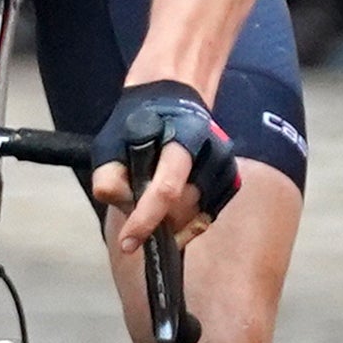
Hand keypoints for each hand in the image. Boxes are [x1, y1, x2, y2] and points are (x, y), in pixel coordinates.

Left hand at [89, 78, 238, 257]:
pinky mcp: (233, 178)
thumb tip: (124, 206)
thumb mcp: (111, 142)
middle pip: (183, 208)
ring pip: (197, 216)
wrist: (175, 99)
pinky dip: (190, 222)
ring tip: (156, 203)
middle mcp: (212, 151)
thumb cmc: (138, 125)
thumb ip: (109, 176)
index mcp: (182, 136)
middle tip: (138, 212)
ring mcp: (226, 165)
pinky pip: (209, 216)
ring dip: (173, 221)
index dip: (146, 220)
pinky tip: (175, 209)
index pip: (166, 189)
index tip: (128, 244)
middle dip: (157, 219)